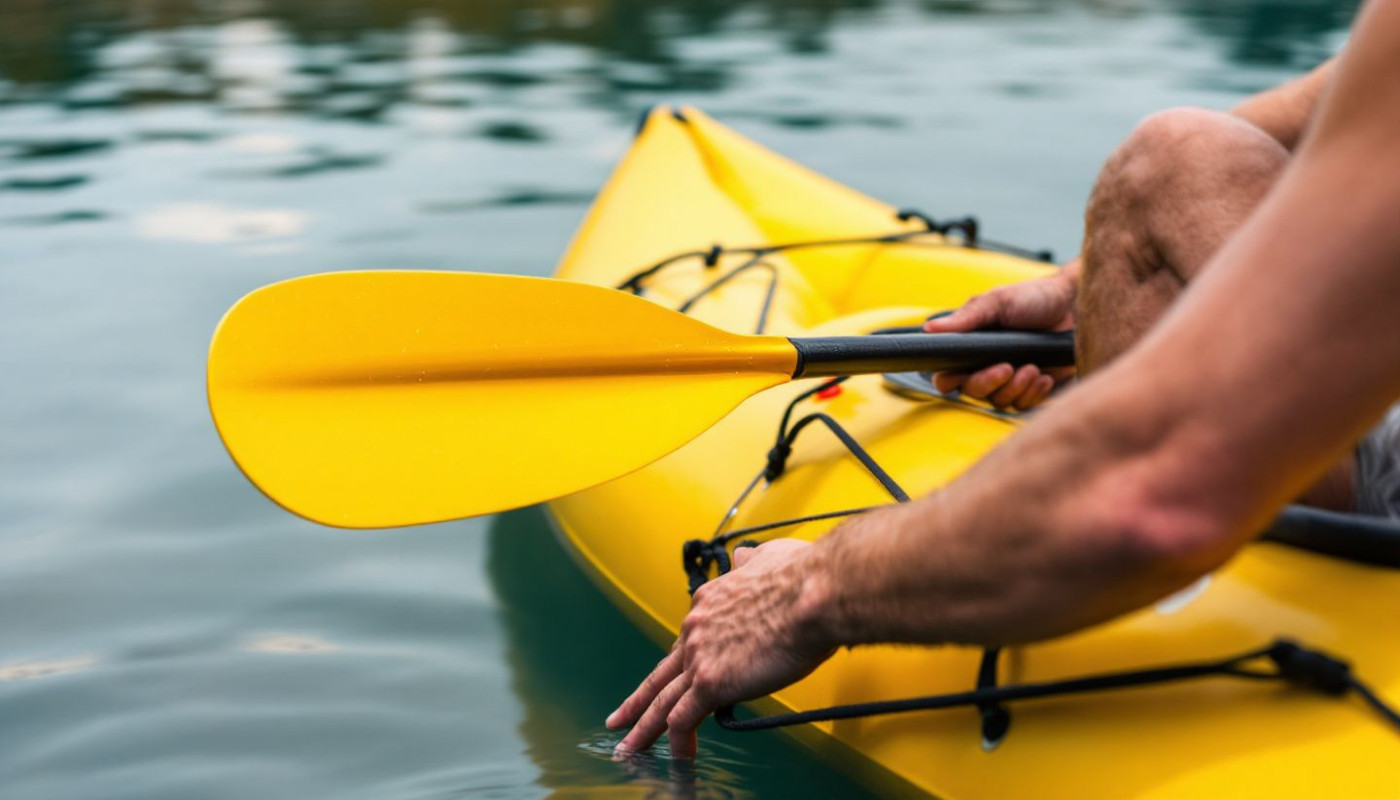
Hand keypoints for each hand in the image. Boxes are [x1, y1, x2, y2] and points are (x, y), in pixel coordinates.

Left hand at [605, 539, 834, 759]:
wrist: (814, 594)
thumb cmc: (801, 577)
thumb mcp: (768, 556)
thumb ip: (753, 562)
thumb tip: (749, 557)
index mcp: (709, 602)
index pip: (688, 640)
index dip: (682, 663)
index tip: (683, 676)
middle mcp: (696, 628)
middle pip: (662, 672)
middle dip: (638, 700)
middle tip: (620, 718)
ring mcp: (700, 657)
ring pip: (661, 700)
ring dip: (642, 727)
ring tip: (629, 747)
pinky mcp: (712, 683)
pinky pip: (683, 719)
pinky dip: (677, 741)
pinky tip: (679, 755)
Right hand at [923, 270, 1077, 409]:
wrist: (1076, 304)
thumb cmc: (1033, 297)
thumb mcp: (997, 301)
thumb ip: (965, 318)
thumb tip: (928, 328)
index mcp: (970, 347)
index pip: (946, 376)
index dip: (949, 380)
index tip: (963, 372)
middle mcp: (986, 366)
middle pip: (972, 392)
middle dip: (988, 383)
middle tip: (1007, 367)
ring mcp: (1010, 380)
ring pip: (999, 401)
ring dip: (1016, 388)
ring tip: (1033, 367)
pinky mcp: (1033, 389)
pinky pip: (1024, 405)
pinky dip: (1033, 393)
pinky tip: (1044, 375)